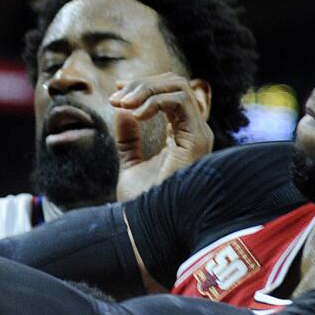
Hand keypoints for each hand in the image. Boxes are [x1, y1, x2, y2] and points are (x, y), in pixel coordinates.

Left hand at [111, 73, 212, 201]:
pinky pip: (180, 102)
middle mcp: (194, 133)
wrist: (146, 230)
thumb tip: (121, 110)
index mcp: (182, 137)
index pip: (170, 96)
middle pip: (175, 85)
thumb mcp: (130, 165)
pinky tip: (134, 114)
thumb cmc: (142, 206)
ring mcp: (198, 136)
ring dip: (145, 89)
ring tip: (121, 104)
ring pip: (179, 87)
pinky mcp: (196, 141)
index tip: (116, 93)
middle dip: (142, 84)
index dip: (144, 87)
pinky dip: (154, 100)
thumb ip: (128, 139)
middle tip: (115, 97)